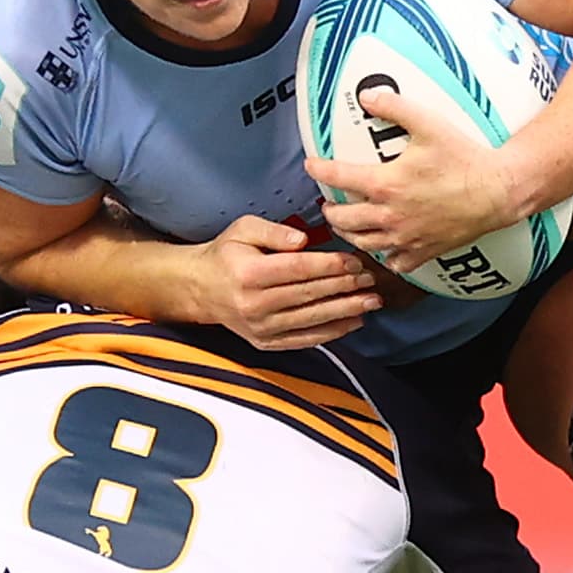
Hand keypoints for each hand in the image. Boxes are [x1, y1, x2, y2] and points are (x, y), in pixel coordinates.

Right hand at [195, 214, 381, 350]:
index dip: (329, 265)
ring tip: (371, 302)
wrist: (201, 289)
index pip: (298, 269)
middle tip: (371, 280)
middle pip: (309, 295)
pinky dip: (332, 332)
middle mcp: (254, 304)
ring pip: (311, 319)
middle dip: (344, 287)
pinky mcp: (266, 343)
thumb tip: (303, 240)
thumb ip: (274, 231)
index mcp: (249, 273)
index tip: (354, 261)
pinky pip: (305, 339)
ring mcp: (261, 328)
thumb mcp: (243, 229)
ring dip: (345, 311)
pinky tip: (353, 322)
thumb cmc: (226, 254)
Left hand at [305, 82, 529, 274]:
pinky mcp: (422, 252)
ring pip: (361, 243)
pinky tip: (383, 246)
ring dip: (349, 233)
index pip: (337, 176)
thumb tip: (366, 95)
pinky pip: (392, 262)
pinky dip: (383, 256)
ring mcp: (404, 237)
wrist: (498, 191)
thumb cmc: (464, 158)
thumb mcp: (428, 124)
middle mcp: (389, 215)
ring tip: (348, 223)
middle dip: (330, 209)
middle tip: (329, 202)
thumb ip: (394, 107)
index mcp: (385, 183)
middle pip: (342, 219)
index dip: (318, 168)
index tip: (311, 165)